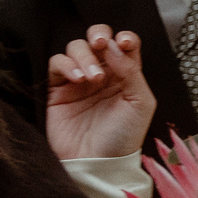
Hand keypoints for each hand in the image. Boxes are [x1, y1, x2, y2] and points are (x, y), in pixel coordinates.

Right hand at [46, 25, 156, 159]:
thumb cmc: (123, 137)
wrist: (97, 163)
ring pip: (76, 47)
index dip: (124, 37)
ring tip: (92, 78)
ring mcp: (79, 80)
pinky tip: (77, 79)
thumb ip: (131, 70)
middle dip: (99, 34)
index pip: (124, 44)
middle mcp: (103, 73)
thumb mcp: (140, 103)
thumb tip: (115, 45)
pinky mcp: (58, 88)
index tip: (124, 43)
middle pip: (98, 38)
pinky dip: (66, 65)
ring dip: (85, 55)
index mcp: (125, 74)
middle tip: (100, 45)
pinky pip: (57, 64)